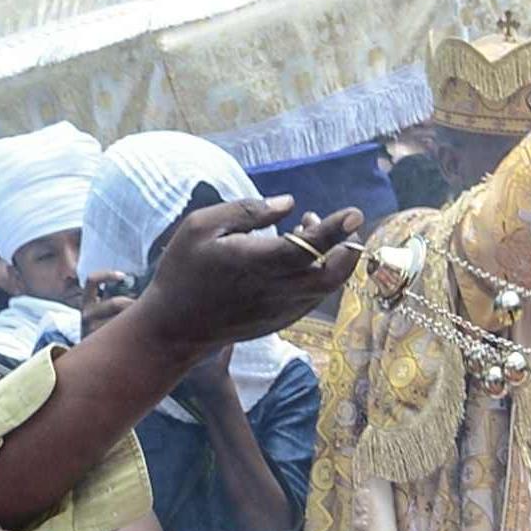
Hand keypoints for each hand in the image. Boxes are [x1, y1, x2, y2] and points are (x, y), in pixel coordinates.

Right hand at [135, 197, 364, 353]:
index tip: (355, 213)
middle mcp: (277, 290)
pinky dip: (319, 275)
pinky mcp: (281, 320)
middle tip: (343, 225)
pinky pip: (313, 298)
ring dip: (332, 259)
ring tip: (308, 229)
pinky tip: (301, 257)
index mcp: (257, 263)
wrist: (175, 327)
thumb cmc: (184, 270)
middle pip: (333, 275)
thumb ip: (248, 212)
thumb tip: (288, 203)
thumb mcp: (202, 227)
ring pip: (326, 288)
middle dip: (348, 248)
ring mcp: (282, 310)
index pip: (309, 246)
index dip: (336, 229)